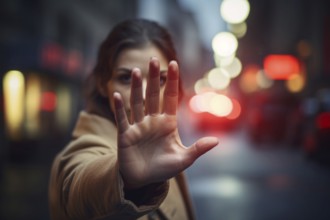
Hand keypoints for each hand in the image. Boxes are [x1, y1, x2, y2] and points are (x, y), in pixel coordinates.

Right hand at [113, 58, 218, 188]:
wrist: (143, 180)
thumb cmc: (163, 168)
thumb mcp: (183, 159)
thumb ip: (198, 149)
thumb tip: (217, 140)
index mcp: (168, 123)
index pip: (170, 98)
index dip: (172, 82)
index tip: (174, 64)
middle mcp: (152, 120)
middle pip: (153, 95)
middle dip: (153, 79)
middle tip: (153, 60)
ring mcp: (138, 126)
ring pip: (137, 103)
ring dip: (137, 88)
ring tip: (137, 71)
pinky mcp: (125, 134)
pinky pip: (122, 119)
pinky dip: (119, 108)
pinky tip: (117, 95)